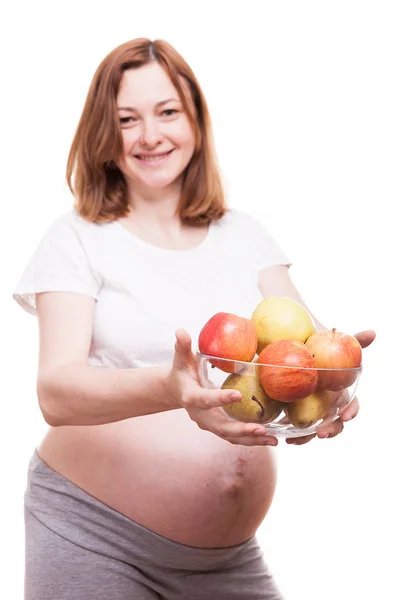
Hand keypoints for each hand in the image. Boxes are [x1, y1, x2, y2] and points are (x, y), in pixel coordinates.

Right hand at [168, 328, 277, 446]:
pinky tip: (270, 439)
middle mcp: (200, 416)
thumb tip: (181, 331)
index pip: (204, 399)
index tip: (238, 395)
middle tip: (261, 428)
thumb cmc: (183, 370)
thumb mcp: (181, 358)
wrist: (177, 390)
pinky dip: (252, 440)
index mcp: (190, 398)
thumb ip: (182, 346)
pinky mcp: (219, 427)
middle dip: (240, 430)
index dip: (219, 399)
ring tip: (273, 440)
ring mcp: (210, 424)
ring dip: (251, 439)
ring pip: (230, 436)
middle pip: (220, 427)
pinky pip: (235, 437)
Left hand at [286, 329, 375, 445]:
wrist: (297, 354)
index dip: (351, 411)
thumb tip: (372, 332)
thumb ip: (353, 341)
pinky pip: (300, 429)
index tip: (346, 416)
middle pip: (336, 423)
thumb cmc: (319, 350)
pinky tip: (287, 439)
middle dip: (331, 430)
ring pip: (318, 429)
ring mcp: (316, 412)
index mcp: (341, 393)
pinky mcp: (300, 415)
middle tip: (321, 433)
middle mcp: (330, 406)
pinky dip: (296, 436)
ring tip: (297, 440)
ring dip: (309, 437)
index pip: (352, 405)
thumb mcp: (334, 345)